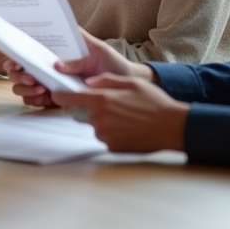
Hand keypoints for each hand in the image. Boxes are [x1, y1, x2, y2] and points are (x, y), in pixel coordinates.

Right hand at [3, 29, 151, 107]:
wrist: (127, 83)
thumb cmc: (112, 61)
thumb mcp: (98, 51)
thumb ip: (78, 58)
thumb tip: (57, 66)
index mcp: (56, 49)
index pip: (29, 48)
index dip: (17, 52)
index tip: (16, 59)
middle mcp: (49, 64)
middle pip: (20, 68)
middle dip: (18, 73)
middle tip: (28, 76)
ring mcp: (51, 81)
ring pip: (24, 85)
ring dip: (25, 87)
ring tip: (38, 87)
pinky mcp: (56, 97)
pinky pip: (36, 99)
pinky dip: (34, 98)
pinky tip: (42, 96)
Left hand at [51, 74, 188, 152]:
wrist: (172, 127)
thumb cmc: (153, 102)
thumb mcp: (130, 83)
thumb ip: (105, 81)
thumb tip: (87, 83)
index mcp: (101, 101)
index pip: (69, 99)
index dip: (61, 96)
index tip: (57, 94)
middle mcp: (99, 119)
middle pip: (79, 113)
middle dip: (87, 108)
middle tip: (109, 105)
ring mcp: (105, 135)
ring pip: (93, 126)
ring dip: (101, 121)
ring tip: (124, 116)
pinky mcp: (112, 147)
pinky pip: (104, 137)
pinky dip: (111, 132)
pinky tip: (127, 128)